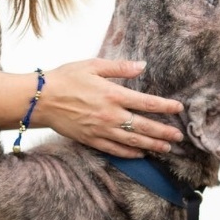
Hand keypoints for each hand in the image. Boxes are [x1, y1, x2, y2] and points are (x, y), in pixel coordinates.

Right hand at [35, 58, 183, 157]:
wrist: (40, 99)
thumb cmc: (65, 78)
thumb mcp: (93, 65)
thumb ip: (119, 67)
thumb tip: (142, 65)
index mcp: (113, 94)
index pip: (147, 103)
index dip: (165, 106)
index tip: (179, 108)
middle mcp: (110, 115)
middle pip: (144, 126)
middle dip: (164, 132)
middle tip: (179, 137)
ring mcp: (101, 130)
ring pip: (132, 142)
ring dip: (152, 145)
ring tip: (166, 149)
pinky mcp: (91, 140)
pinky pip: (115, 150)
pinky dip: (130, 154)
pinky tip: (140, 154)